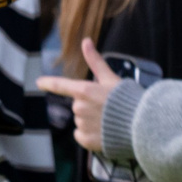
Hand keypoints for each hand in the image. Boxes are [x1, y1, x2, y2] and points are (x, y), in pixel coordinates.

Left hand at [35, 39, 123, 155]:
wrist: (143, 127)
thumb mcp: (111, 79)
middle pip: (78, 106)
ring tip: (110, 122)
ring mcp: (82, 124)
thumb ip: (95, 61)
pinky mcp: (87, 140)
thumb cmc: (129, 100)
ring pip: (81, 121)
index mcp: (84, 91)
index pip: (60, 85)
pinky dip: (90, 136)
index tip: (39, 82)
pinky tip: (104, 133)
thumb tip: (86, 41)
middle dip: (89, 106)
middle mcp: (80, 107)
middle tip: (108, 109)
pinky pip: (81, 136)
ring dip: (91, 121)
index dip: (48, 83)